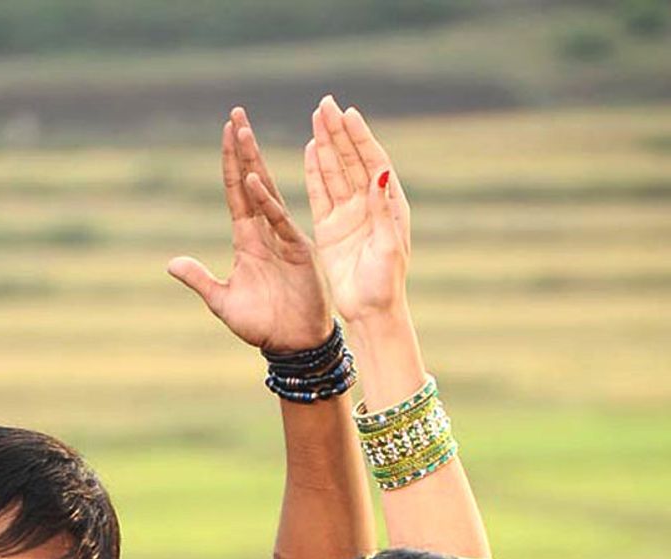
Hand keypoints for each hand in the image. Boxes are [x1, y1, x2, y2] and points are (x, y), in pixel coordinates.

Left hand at [169, 106, 331, 352]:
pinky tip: (253, 181)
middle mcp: (265, 233)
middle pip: (251, 182)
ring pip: (265, 192)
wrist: (292, 344)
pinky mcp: (297, 251)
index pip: (236, 194)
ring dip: (253, 162)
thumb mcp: (222, 301)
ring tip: (243, 131)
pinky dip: (265, 202)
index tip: (225, 132)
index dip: (230, 164)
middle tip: (236, 114)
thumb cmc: (263, 324)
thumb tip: (171, 263)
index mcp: (247, 241)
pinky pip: (278, 222)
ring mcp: (283, 238)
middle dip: (243, 148)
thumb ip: (199, 279)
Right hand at [305, 94, 410, 324]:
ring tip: (317, 117)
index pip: (374, 162)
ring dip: (326, 145)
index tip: (348, 114)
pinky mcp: (329, 229)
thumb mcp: (388, 246)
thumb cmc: (386, 284)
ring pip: (334, 172)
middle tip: (326, 104)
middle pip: (352, 160)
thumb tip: (379, 172)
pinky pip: (320, 194)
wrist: (370, 312)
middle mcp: (369, 205)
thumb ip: (381, 209)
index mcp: (389, 205)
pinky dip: (315, 172)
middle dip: (340, 132)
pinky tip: (310, 149)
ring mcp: (348, 215)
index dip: (361, 138)